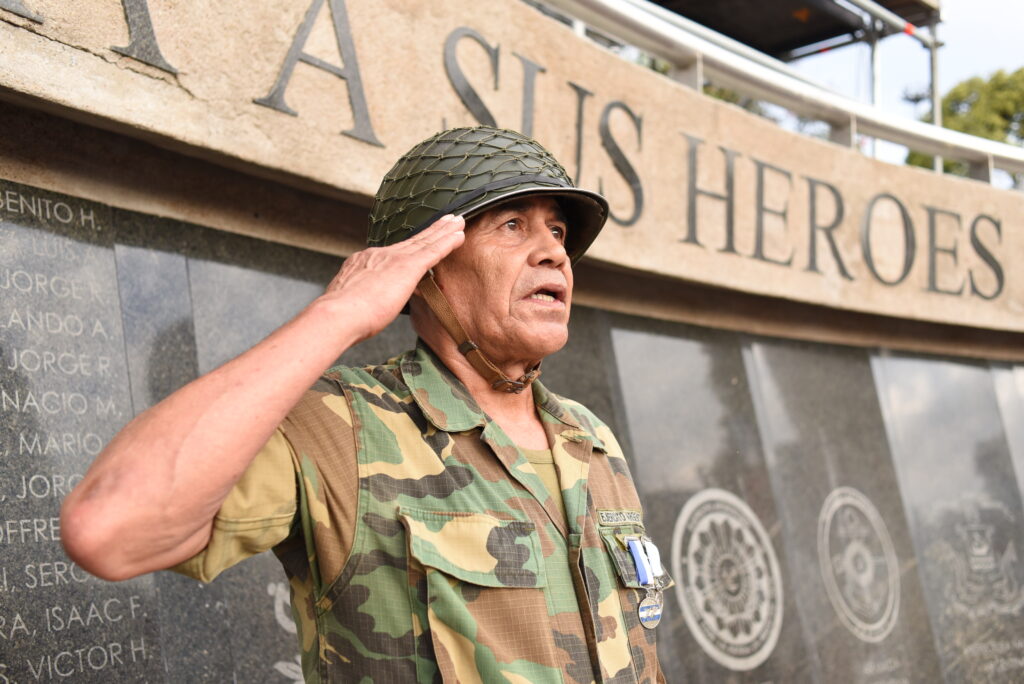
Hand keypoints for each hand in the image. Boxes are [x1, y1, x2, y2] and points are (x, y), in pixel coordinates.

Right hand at [318, 214, 465, 339]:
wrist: (338, 314)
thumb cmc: (341, 317)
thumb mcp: (349, 303)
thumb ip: (361, 299)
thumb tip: (366, 306)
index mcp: (363, 263)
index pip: (392, 255)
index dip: (409, 247)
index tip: (419, 239)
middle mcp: (378, 255)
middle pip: (411, 241)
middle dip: (430, 231)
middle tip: (446, 220)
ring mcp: (393, 259)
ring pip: (424, 241)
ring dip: (443, 231)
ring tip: (458, 222)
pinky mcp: (407, 266)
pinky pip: (433, 251)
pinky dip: (447, 242)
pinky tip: (459, 234)